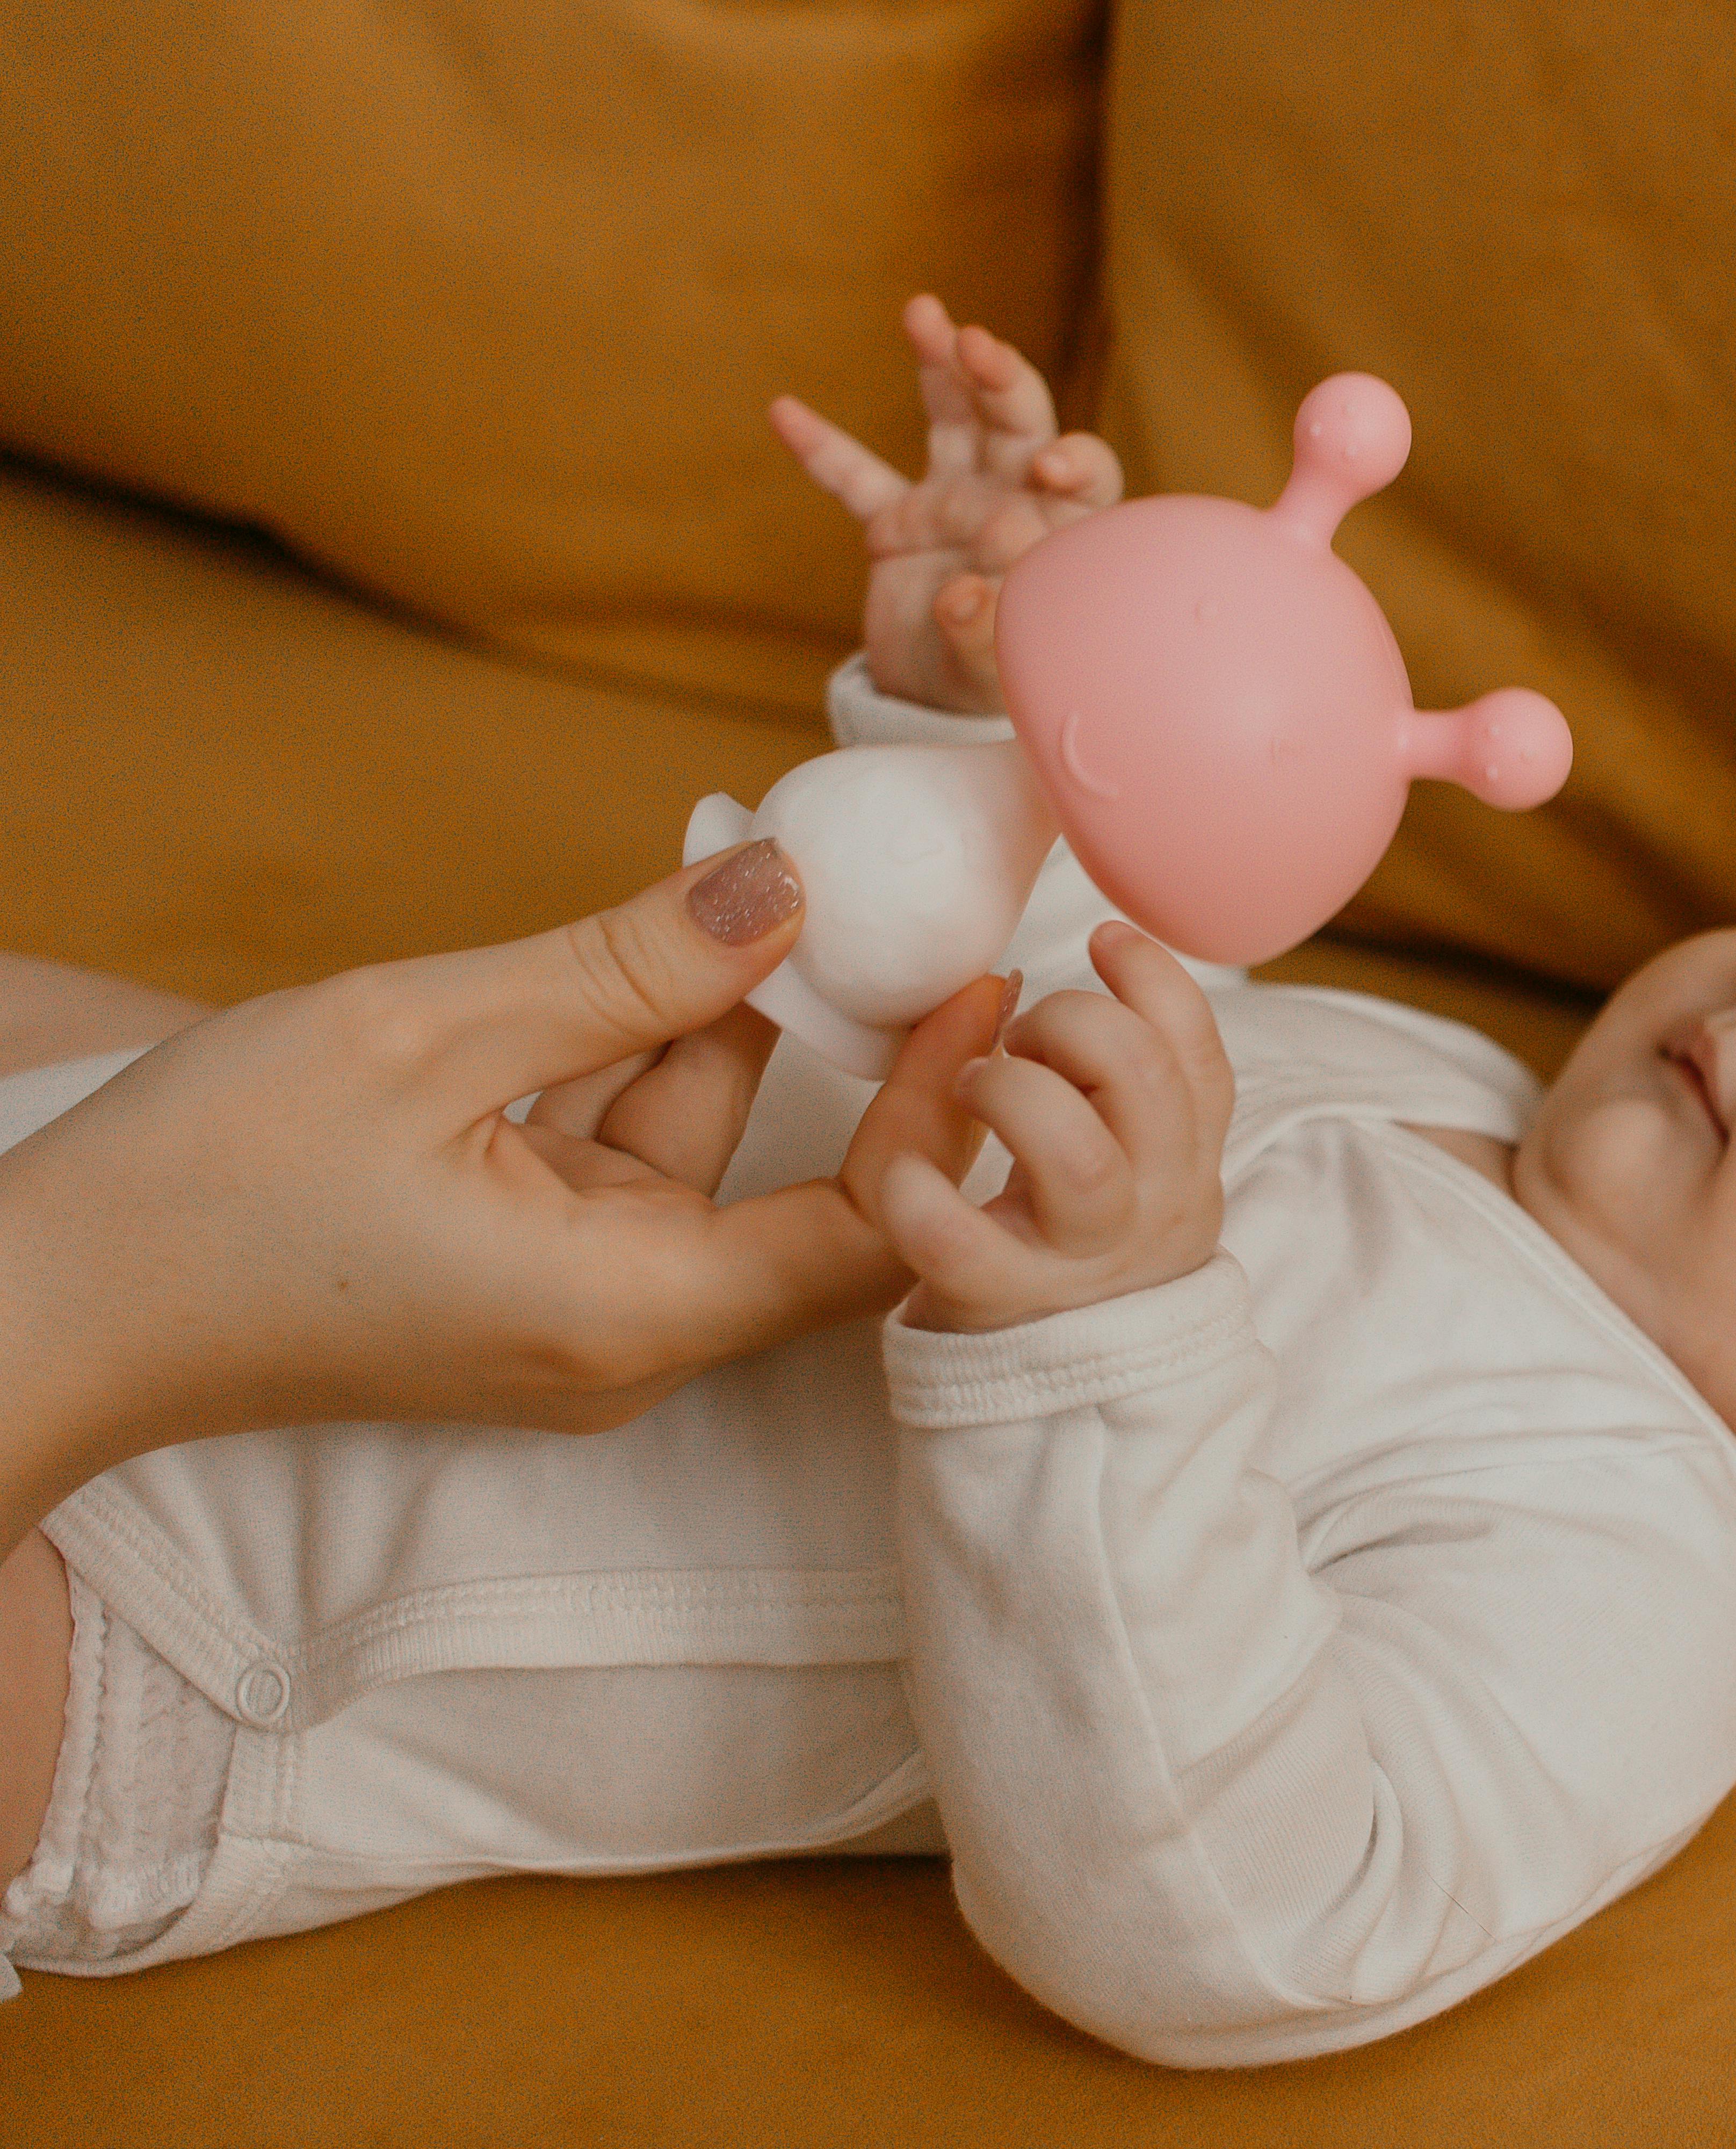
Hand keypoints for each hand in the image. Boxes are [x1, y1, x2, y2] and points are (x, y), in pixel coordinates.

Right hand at [0, 843, 996, 1549]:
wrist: (46, 1301)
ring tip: (787, 886)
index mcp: (631, 1314)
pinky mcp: (521, 1282)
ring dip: (734, 1030)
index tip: (992, 986)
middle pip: (805, 1198)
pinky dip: (645, 1062)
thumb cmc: (208, 1183)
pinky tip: (670, 946)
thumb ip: (623, 966)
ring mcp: (573, 1316)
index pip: (873, 1233)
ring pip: (704, 1161)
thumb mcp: (425, 1034)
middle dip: (862, 1059)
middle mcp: (628, 1341)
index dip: (951, 1112)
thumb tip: (786, 884)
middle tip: (923, 919)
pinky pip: (625, 1168)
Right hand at [770, 293, 1122, 713]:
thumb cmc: (1000, 684)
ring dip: (939, 365)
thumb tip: (964, 597)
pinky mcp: (896, 523)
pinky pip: (856, 477)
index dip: (1073, 461)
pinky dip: (823, 449)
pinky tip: (785, 412)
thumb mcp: (1003, 670)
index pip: (1085, 476)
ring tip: (924, 313)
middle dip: (1002, 379)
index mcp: (1064, 531)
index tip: (1051, 470)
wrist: (945, 712)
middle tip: (979, 347)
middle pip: (1019, 422)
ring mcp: (954, 502)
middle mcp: (1015, 499)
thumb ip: (991, 634)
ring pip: (953, 418)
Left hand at [849, 922, 1233, 1332]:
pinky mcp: (1001, 1309)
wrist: (1061, 1413)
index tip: (1101, 938)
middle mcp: (1151, 1211)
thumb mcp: (1124, 1160)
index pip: (1198, 1056)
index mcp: (1182, 1164)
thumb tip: (1071, 962)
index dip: (1158, 983)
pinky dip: (928, 1203)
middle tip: (1017, 1034)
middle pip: (1149, 1084)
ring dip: (1017, 1095)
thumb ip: (1113, 1075)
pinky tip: (903, 1177)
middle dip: (1077, 1026)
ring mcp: (1080, 1265)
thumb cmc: (1065, 1248)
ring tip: (971, 1087)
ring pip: (1083, 1160)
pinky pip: (967, 1250)